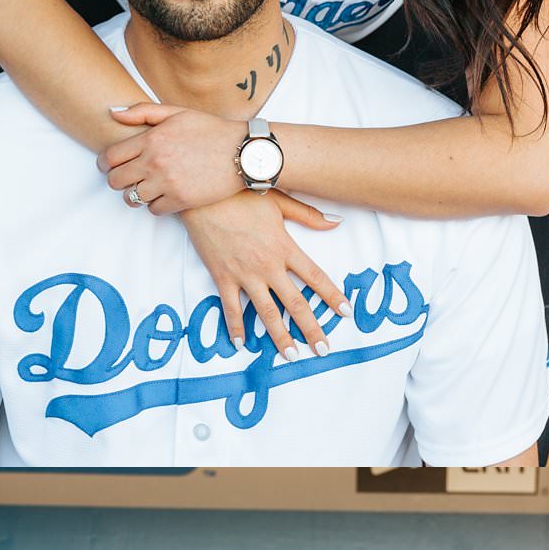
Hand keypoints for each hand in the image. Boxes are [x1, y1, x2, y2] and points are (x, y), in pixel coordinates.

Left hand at [100, 103, 243, 212]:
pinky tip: (164, 195)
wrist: (243, 152)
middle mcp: (155, 161)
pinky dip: (155, 205)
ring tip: (146, 188)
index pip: (110, 157)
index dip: (104, 164)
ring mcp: (167, 182)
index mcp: (151, 138)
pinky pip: (153, 209)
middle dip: (117, 180)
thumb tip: (112, 112)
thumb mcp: (177, 112)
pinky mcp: (180, 200)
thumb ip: (142, 112)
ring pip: (132, 198)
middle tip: (127, 178)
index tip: (109, 166)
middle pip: (115, 181)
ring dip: (135, 195)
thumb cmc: (210, 130)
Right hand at [179, 195, 351, 359]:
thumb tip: (336, 222)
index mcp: (285, 247)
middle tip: (323, 349)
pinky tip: (241, 344)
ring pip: (266, 312)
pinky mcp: (222, 277)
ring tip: (292, 355)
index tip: (345, 312)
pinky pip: (231, 308)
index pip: (315, 276)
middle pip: (295, 303)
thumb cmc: (242, 193)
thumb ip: (309, 215)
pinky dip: (236, 327)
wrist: (203, 193)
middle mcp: (268, 266)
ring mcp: (244, 274)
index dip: (332, 295)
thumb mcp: (280, 200)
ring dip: (280, 337)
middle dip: (312, 328)